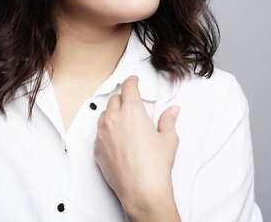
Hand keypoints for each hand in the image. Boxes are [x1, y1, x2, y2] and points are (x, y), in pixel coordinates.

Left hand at [94, 75, 180, 220]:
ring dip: (112, 114)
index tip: (133, 80)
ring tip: (123, 122)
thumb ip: (169, 120)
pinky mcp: (97, 148)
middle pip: (114, 99)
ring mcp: (102, 134)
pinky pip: (99, 133)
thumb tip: (173, 110)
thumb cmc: (156, 165)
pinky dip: (106, 131)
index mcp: (132, 111)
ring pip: (104, 115)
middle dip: (122, 98)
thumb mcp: (168, 139)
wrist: (142, 190)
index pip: (128, 87)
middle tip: (131, 103)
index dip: (131, 81)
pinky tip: (116, 140)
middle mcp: (114, 119)